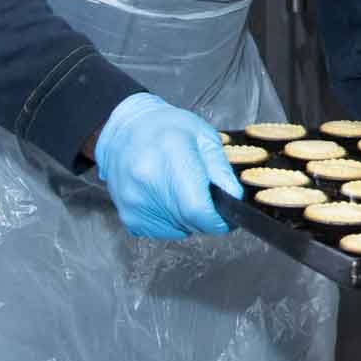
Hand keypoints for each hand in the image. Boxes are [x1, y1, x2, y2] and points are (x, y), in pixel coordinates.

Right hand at [92, 93, 240, 239]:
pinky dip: (171, 220)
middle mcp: (147, 181)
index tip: (226, 216)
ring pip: (178, 230)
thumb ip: (221, 169)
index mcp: (171, 156)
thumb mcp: (204, 136)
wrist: (125, 131)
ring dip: (188, 218)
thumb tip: (234, 197)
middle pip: (190, 222)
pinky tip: (166, 197)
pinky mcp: (128, 216)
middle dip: (206, 216)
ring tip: (181, 190)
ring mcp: (134, 201)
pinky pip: (161, 231)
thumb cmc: (167, 129)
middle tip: (205, 195)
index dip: (218, 219)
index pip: (197, 208)